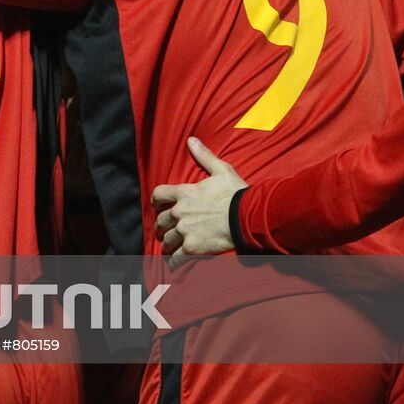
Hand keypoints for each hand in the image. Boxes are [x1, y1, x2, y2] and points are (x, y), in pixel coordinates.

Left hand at [151, 138, 248, 261]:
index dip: (156, 201)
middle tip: (162, 230)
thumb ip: (204, 156)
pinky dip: (174, 262)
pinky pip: (177, 257)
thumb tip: (191, 139)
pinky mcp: (193, 248)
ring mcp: (185, 231)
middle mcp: (180, 212)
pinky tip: (174, 264)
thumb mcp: (221, 170)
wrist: (247, 216)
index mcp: (184, 193)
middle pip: (161, 220)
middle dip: (160, 226)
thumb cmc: (236, 193)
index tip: (157, 205)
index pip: (158, 194)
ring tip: (168, 247)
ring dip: (166, 243)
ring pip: (167, 240)